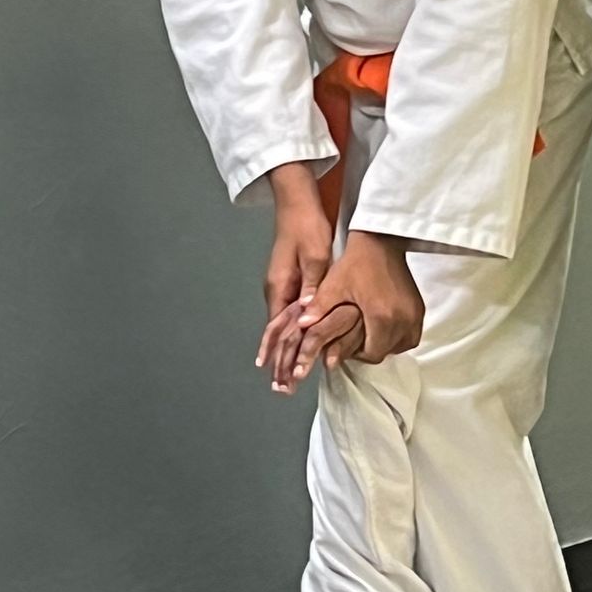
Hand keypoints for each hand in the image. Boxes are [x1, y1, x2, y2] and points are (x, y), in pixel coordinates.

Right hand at [258, 166, 333, 389]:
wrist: (296, 203)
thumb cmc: (306, 226)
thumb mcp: (316, 256)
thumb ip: (313, 287)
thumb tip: (308, 314)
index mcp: (280, 288)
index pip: (279, 332)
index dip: (283, 357)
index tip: (285, 379)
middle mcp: (275, 291)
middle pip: (275, 335)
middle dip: (278, 362)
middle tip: (281, 389)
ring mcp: (279, 287)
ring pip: (281, 327)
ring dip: (283, 352)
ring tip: (284, 377)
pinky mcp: (288, 282)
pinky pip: (287, 316)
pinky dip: (289, 335)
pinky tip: (292, 347)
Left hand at [282, 233, 422, 386]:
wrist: (381, 242)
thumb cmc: (355, 263)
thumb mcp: (333, 286)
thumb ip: (318, 309)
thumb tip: (301, 326)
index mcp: (381, 318)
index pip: (371, 355)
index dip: (357, 354)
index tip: (347, 345)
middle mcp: (402, 320)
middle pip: (386, 352)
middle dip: (370, 350)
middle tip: (356, 339)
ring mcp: (414, 315)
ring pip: (400, 345)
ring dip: (386, 344)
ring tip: (371, 334)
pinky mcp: (420, 309)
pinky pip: (411, 335)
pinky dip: (399, 336)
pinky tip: (385, 327)